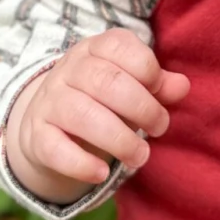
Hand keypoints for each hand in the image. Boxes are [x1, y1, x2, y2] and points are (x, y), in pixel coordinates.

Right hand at [2, 28, 190, 205]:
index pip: (119, 46)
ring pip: (82, 115)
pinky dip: (80, 163)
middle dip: (141, 108)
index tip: (160, 93)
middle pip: (105, 82)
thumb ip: (158, 85)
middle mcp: (68, 70)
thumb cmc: (102, 100)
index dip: (147, 70)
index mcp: (94, 49)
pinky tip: (102, 174)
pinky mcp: (37, 135)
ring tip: (141, 156)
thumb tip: (182, 86)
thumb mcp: (131, 86)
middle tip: (159, 128)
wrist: (48, 123)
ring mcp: (49, 102)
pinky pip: (55, 148)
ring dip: (119, 140)